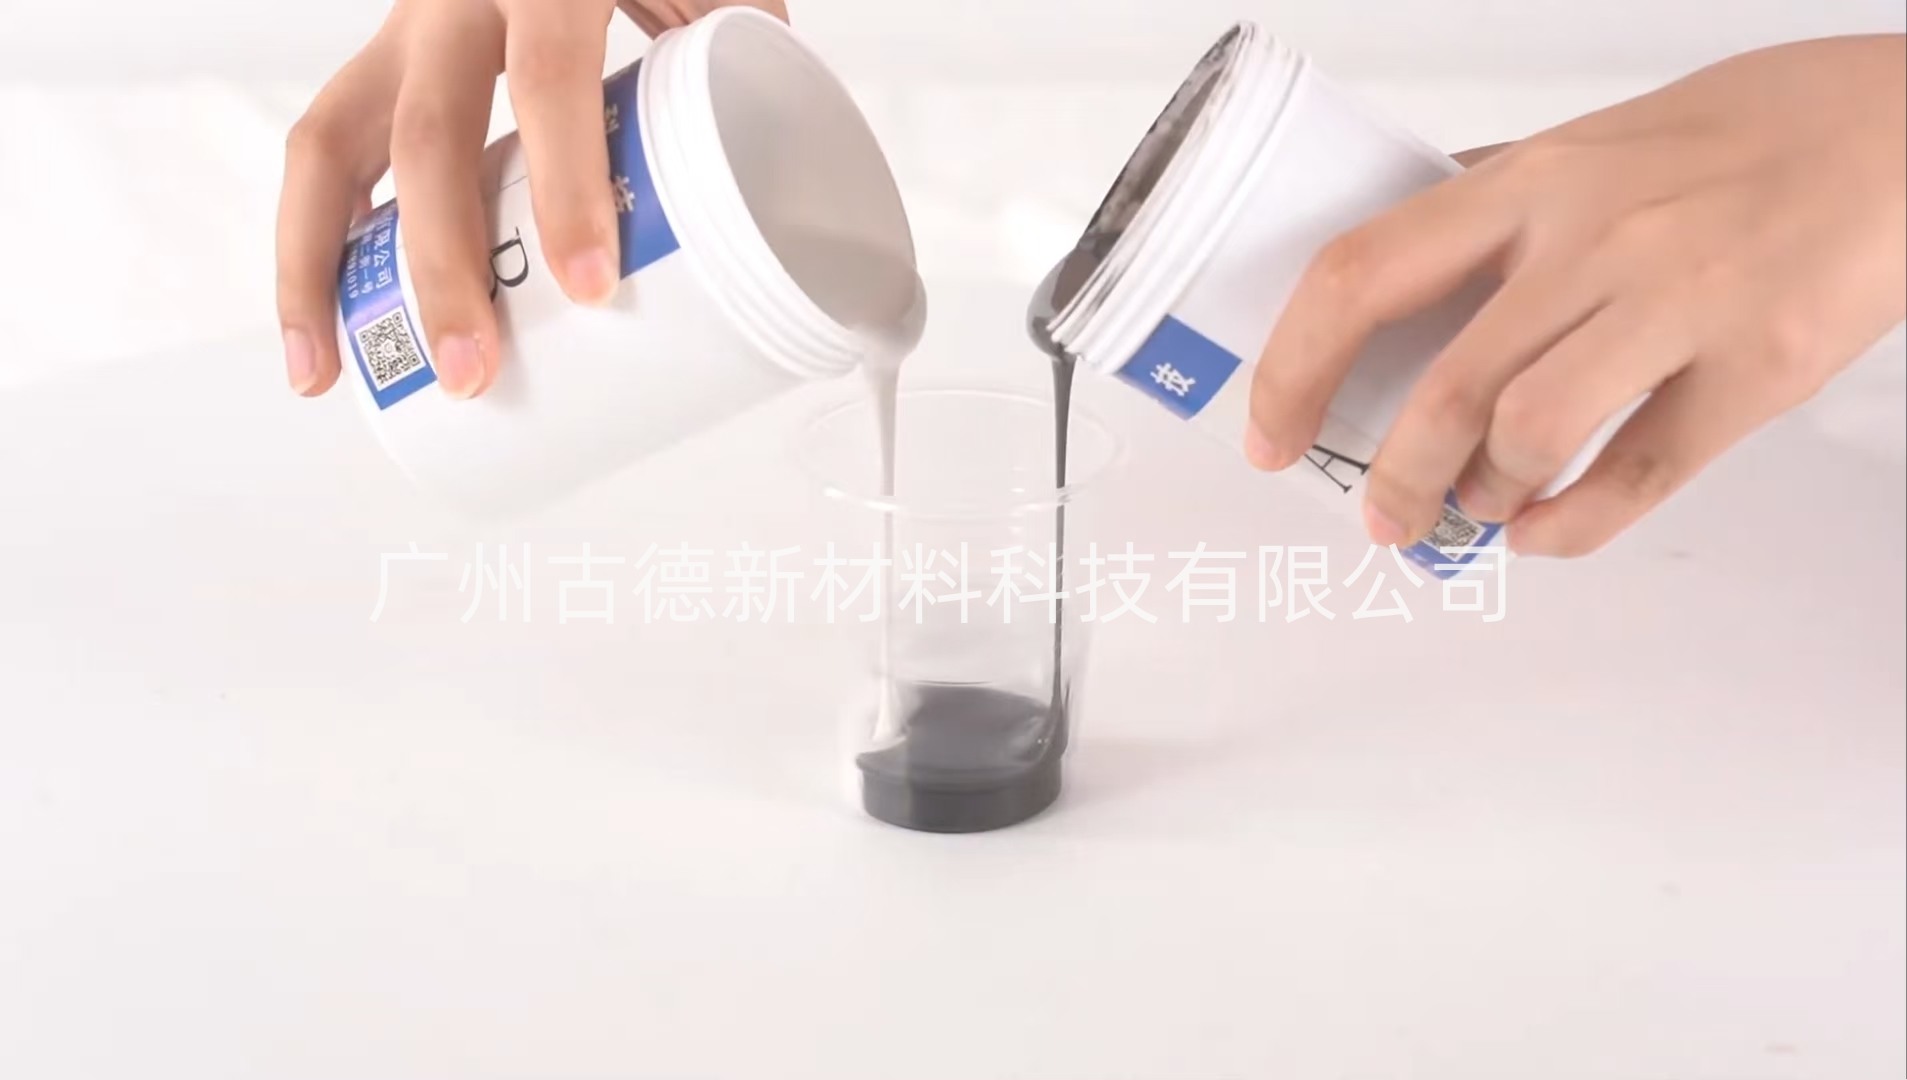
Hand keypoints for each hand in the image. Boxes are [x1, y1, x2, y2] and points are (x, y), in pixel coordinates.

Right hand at [276, 0, 786, 398]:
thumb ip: (734, 44)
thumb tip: (767, 184)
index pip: (548, 79)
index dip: (566, 185)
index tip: (591, 287)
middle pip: (426, 136)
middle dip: (441, 269)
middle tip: (474, 373)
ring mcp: (406, 25)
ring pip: (330, 141)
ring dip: (316, 267)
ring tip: (323, 376)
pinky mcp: (389, 57)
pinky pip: (328, 144)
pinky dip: (316, 233)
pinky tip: (320, 322)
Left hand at [1246, 35, 1906, 557]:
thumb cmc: (1754, 131)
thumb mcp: (1597, 140)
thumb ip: (1497, 203)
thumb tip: (1397, 269)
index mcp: (1535, 179)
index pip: (1363, 274)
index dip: (1293, 367)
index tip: (1271, 433)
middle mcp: (1595, 239)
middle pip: (1443, 387)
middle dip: (1392, 478)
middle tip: (1382, 516)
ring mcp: (1679, 306)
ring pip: (1527, 436)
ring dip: (1481, 496)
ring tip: (1476, 508)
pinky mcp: (1755, 373)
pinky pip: (1637, 478)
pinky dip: (1569, 527)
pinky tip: (1542, 531)